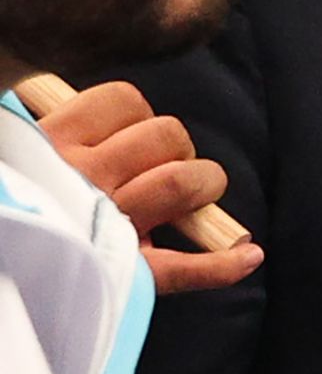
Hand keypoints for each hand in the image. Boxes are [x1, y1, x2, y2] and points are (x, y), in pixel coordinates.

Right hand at [32, 77, 260, 294]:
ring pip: (181, 181)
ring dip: (199, 190)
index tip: (129, 139)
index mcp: (51, 141)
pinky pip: (187, 268)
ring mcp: (104, 224)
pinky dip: (224, 265)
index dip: (141, 117)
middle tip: (160, 174)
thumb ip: (69, 134)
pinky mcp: (125, 274)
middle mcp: (78, 176)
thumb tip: (129, 118)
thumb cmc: (17, 199)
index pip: (125, 99)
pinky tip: (247, 256)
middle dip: (179, 150)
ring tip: (184, 206)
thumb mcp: (24, 151)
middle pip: (167, 133)